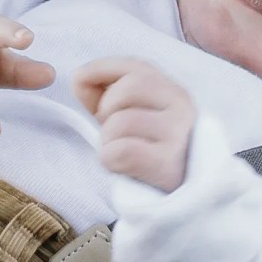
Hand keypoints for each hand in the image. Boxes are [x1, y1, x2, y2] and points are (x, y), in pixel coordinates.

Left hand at [74, 56, 196, 190]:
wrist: (180, 196)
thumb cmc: (149, 152)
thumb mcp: (132, 115)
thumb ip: (105, 93)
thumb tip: (79, 79)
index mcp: (173, 92)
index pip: (135, 66)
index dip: (101, 69)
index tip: (80, 80)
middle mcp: (181, 107)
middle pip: (127, 88)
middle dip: (106, 109)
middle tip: (111, 131)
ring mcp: (178, 136)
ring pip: (120, 122)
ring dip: (108, 140)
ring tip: (120, 152)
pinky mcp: (168, 165)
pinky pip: (121, 151)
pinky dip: (110, 160)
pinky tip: (122, 168)